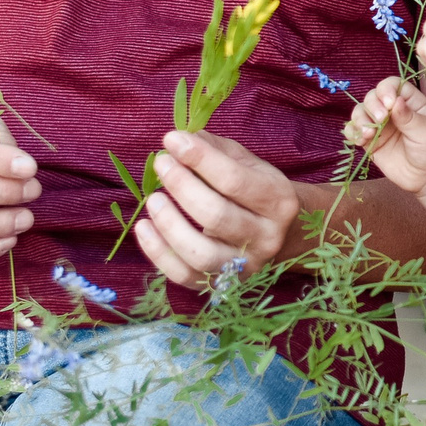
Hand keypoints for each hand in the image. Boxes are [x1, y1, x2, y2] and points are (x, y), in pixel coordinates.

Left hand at [130, 130, 302, 290]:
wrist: (282, 234)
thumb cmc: (256, 191)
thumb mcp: (248, 164)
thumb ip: (216, 150)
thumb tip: (178, 142)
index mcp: (278, 201)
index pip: (235, 180)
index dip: (200, 158)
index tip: (172, 140)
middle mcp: (267, 237)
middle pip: (217, 216)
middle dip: (182, 186)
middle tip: (161, 164)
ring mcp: (245, 266)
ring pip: (201, 254)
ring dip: (170, 225)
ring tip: (153, 198)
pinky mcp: (223, 286)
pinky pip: (184, 276)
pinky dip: (158, 253)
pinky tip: (144, 227)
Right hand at [346, 78, 425, 196]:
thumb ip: (409, 117)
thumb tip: (395, 101)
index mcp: (410, 101)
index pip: (393, 85)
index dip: (386, 90)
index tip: (389, 103)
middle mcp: (392, 110)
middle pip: (373, 96)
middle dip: (372, 106)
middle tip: (381, 120)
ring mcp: (380, 125)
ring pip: (360, 111)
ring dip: (360, 119)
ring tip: (369, 134)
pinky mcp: (370, 140)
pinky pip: (354, 130)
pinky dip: (352, 132)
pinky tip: (361, 141)